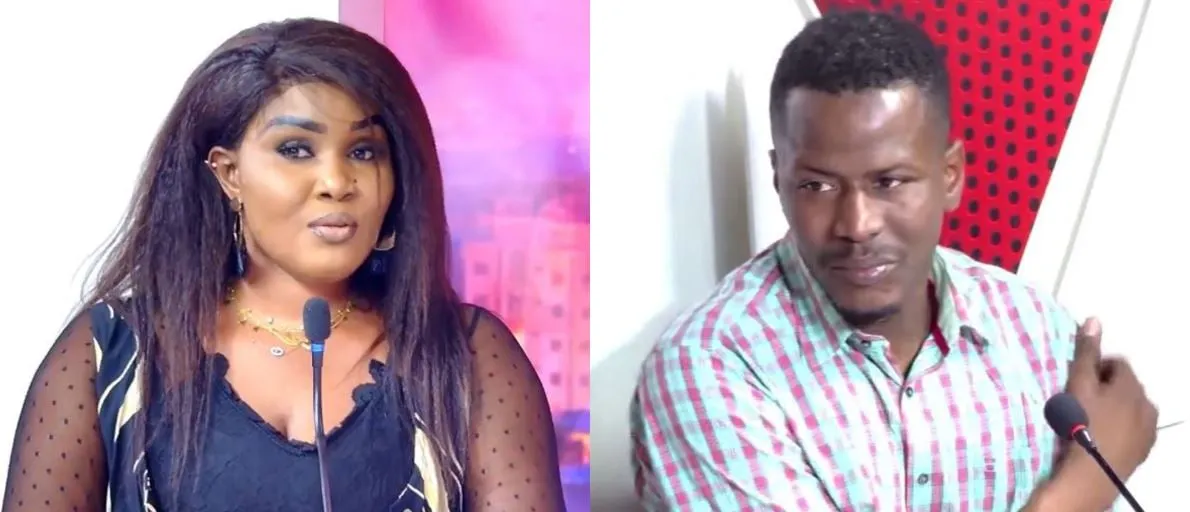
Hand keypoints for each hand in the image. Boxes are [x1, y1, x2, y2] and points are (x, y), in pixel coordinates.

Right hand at [1058, 317, 1157, 505]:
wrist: (1090, 473)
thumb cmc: (1081, 423)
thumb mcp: (1078, 384)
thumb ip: (1086, 353)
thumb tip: (1094, 319)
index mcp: (1131, 385)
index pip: (1116, 363)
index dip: (1096, 368)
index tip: (1078, 381)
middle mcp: (1147, 403)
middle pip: (1125, 385)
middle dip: (1106, 388)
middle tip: (1081, 400)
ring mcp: (1149, 428)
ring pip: (1131, 407)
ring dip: (1115, 407)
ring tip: (1091, 419)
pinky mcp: (1145, 447)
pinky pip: (1135, 428)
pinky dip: (1122, 426)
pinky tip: (1103, 435)